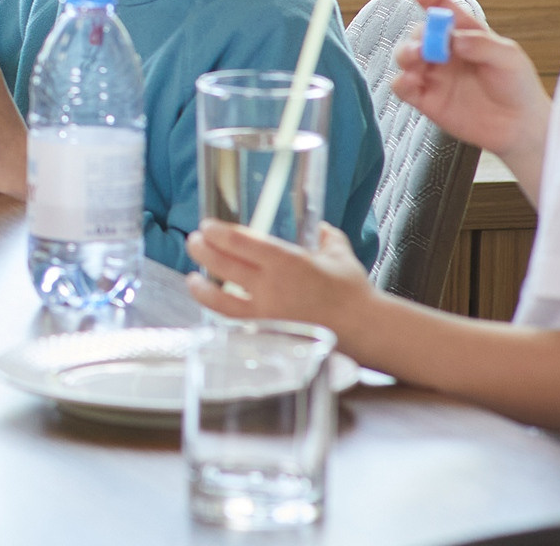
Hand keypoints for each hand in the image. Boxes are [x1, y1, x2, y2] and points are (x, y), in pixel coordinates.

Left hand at [187, 221, 379, 347]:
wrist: (366, 329)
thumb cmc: (353, 291)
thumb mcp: (339, 254)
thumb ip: (325, 236)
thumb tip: (320, 226)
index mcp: (286, 261)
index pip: (240, 241)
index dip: (217, 232)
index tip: (206, 226)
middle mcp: (272, 286)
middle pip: (224, 265)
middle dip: (202, 250)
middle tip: (194, 242)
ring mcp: (267, 313)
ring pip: (221, 300)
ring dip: (201, 287)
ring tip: (193, 278)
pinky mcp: (268, 334)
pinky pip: (235, 323)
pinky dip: (220, 314)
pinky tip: (215, 307)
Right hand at [391, 0, 550, 168]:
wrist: (520, 127)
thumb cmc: (518, 87)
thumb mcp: (509, 58)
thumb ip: (482, 44)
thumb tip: (454, 39)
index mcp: (465, 34)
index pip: (443, 10)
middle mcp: (446, 52)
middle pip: (420, 33)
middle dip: (420, 33)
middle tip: (428, 43)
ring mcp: (434, 75)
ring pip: (406, 56)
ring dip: (406, 52)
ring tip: (417, 57)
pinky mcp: (426, 99)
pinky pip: (402, 87)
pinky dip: (401, 81)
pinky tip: (412, 81)